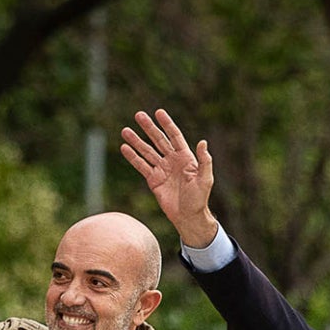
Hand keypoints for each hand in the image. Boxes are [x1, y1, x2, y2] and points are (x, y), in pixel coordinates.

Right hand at [117, 109, 219, 248]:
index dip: (167, 124)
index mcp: (185, 157)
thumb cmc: (199, 198)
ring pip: (147, 151)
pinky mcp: (153, 180)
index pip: (174, 136)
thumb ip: (204, 161)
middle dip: (148, 128)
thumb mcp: (205, 179)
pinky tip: (124, 148)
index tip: (158, 112)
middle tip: (138, 115)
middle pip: (158, 140)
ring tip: (125, 131)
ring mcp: (161, 169)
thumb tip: (203, 142)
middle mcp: (172, 160)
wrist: (188, 217)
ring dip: (136, 141)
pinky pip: (141, 166)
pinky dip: (133, 157)